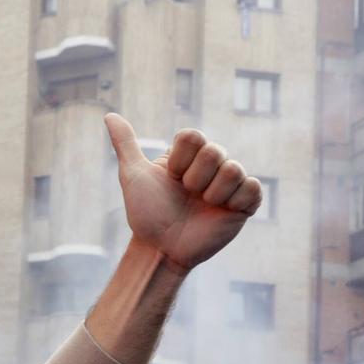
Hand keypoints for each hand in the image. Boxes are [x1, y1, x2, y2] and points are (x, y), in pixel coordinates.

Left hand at [106, 114, 261, 271]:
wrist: (161, 248)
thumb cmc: (147, 214)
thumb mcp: (133, 176)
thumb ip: (126, 144)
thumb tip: (110, 115)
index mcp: (189, 156)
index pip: (193, 136)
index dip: (180, 160)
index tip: (171, 178)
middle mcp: (212, 166)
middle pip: (215, 151)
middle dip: (195, 178)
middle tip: (187, 195)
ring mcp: (230, 184)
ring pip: (234, 169)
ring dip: (213, 192)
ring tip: (203, 206)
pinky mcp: (245, 204)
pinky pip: (254, 188)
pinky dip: (236, 200)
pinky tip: (223, 211)